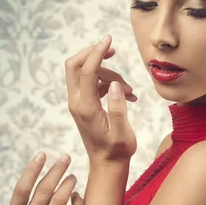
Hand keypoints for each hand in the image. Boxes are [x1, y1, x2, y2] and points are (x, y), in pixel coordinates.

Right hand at [3, 152, 83, 204]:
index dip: (33, 168)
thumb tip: (43, 176)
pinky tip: (78, 196)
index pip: (22, 189)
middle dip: (56, 170)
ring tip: (72, 176)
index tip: (43, 154)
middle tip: (65, 158)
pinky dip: (78, 202)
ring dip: (68, 184)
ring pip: (60, 201)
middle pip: (43, 191)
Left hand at [65, 35, 136, 163]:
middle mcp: (77, 102)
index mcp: (85, 107)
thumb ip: (118, 108)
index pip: (86, 71)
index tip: (109, 40)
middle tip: (113, 51)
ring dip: (109, 74)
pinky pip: (93, 83)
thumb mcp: (122, 132)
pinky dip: (109, 83)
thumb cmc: (117, 151)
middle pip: (74, 65)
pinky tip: (127, 95)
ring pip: (87, 73)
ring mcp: (79, 103)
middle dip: (92, 54)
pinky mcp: (84, 105)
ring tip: (131, 90)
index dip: (97, 52)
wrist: (107, 164)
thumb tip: (116, 85)